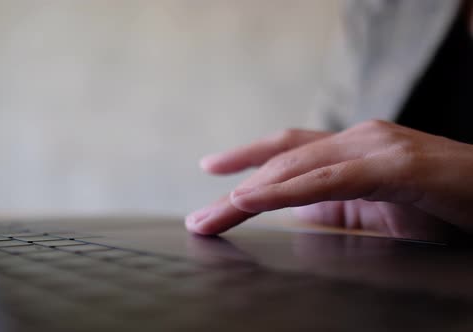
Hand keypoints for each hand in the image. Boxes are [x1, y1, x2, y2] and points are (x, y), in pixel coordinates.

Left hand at [185, 120, 472, 240]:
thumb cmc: (446, 207)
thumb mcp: (378, 210)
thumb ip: (337, 205)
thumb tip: (296, 210)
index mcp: (353, 150)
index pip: (289, 153)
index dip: (248, 159)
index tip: (213, 172)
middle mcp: (359, 139)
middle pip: (283, 162)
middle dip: (237, 189)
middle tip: (201, 217)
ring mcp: (376, 148)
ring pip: (297, 168)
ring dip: (248, 193)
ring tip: (212, 215)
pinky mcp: (395, 166)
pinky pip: (328, 180)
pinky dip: (285, 191)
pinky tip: (252, 200)